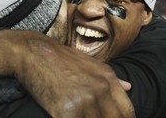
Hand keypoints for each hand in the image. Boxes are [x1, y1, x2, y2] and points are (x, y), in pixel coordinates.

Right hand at [0, 30, 134, 117]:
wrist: (36, 53)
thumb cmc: (61, 58)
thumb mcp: (90, 63)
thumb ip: (111, 78)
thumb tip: (128, 87)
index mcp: (108, 79)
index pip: (127, 111)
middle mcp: (100, 91)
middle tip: (92, 116)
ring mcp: (84, 102)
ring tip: (80, 114)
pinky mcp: (66, 112)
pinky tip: (66, 116)